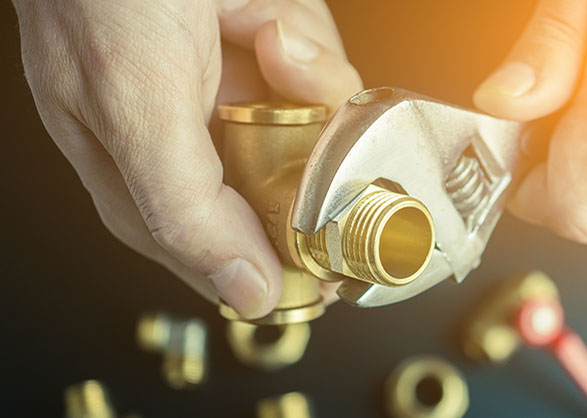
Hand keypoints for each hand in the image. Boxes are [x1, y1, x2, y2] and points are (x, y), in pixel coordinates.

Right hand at [14, 0, 361, 317]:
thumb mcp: (133, 109)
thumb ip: (185, 211)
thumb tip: (244, 294)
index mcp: (144, 177)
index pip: (225, 248)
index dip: (282, 255)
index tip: (331, 260)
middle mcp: (191, 142)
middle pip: (285, 177)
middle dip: (301, 130)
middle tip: (277, 84)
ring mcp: (229, 94)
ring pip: (308, 120)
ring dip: (299, 65)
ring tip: (252, 18)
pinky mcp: (259, 51)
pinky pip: (312, 64)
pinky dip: (300, 33)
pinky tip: (259, 9)